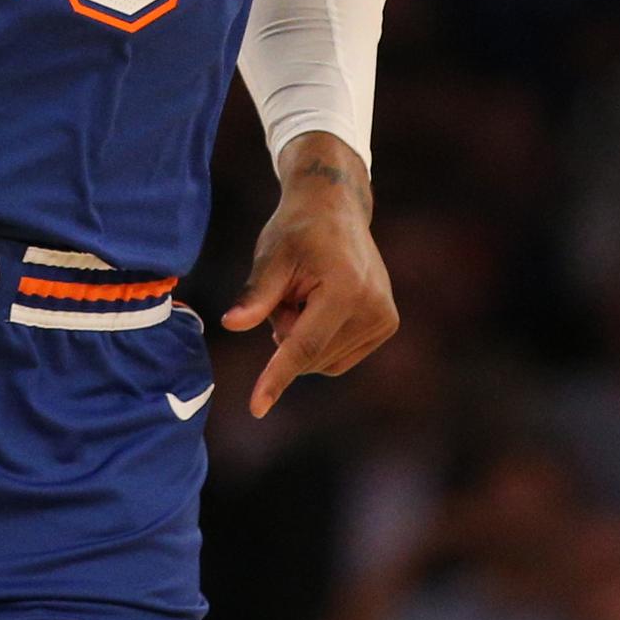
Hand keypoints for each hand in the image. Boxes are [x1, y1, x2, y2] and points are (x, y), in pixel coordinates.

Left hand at [221, 138, 397, 416]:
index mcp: (344, 290)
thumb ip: (255, 295)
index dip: (276, 378)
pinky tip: (317, 307)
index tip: (257, 408)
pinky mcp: (387, 325)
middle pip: (310, 357)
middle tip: (284, 294)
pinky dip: (319, 343)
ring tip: (303, 296)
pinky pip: (339, 358)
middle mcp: (373, 308)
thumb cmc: (297, 231)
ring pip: (324, 363)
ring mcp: (384, 319)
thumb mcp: (270, 257)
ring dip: (302, 340)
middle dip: (286, 335)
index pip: (303, 347)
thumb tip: (232, 325)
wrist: (336, 210)